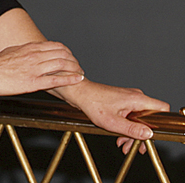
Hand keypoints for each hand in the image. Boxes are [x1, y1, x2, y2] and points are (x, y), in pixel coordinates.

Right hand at [0, 41, 84, 95]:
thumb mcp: (11, 51)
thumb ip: (22, 51)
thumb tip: (28, 50)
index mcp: (29, 48)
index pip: (54, 45)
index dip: (66, 50)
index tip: (70, 55)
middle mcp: (34, 56)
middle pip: (61, 53)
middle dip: (73, 59)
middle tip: (78, 65)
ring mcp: (35, 68)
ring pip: (61, 64)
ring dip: (74, 68)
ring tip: (81, 72)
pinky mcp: (34, 82)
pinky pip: (56, 79)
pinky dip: (69, 79)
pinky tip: (77, 79)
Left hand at [53, 79, 169, 153]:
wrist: (80, 94)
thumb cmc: (93, 103)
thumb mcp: (113, 122)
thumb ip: (132, 129)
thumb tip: (149, 134)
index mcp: (136, 99)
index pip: (161, 108)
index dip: (160, 122)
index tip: (151, 134)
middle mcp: (135, 97)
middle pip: (149, 118)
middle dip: (142, 134)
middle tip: (135, 146)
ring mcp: (128, 98)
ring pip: (139, 119)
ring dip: (132, 133)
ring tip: (124, 144)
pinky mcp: (122, 101)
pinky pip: (130, 116)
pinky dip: (127, 127)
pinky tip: (120, 137)